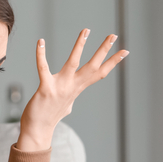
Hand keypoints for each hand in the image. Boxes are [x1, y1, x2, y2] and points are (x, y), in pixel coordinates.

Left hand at [16, 29, 127, 151]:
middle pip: (93, 66)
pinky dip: (41, 55)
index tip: (124, 51)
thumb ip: (69, 98)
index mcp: (78, 88)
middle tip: (113, 35)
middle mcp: (73, 87)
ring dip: (80, 46)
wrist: (38, 131)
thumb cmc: (49, 116)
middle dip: (104, 50)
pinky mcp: (46, 89)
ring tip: (86, 30)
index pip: (100, 73)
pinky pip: (43, 68)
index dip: (113, 62)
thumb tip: (70, 102)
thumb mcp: (65, 105)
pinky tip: (41, 41)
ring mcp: (60, 87)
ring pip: (73, 63)